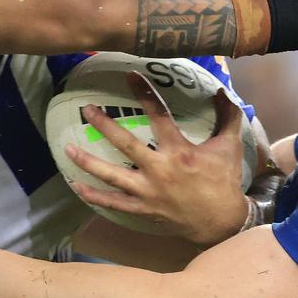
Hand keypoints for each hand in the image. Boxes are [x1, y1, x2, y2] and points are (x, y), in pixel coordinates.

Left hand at [65, 72, 247, 246]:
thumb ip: (227, 116)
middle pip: (125, 144)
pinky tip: (76, 185)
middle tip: (86, 109)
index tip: (129, 75)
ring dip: (88, 162)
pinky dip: (94, 196)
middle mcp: (159, 170)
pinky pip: (113, 203)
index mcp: (180, 151)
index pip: (158, 115)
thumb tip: (221, 91)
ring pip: (112, 176)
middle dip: (104, 125)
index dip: (144, 93)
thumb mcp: (230, 146)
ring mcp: (148, 192)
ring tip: (67, 148)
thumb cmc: (224, 181)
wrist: (221, 222)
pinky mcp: (143, 209)